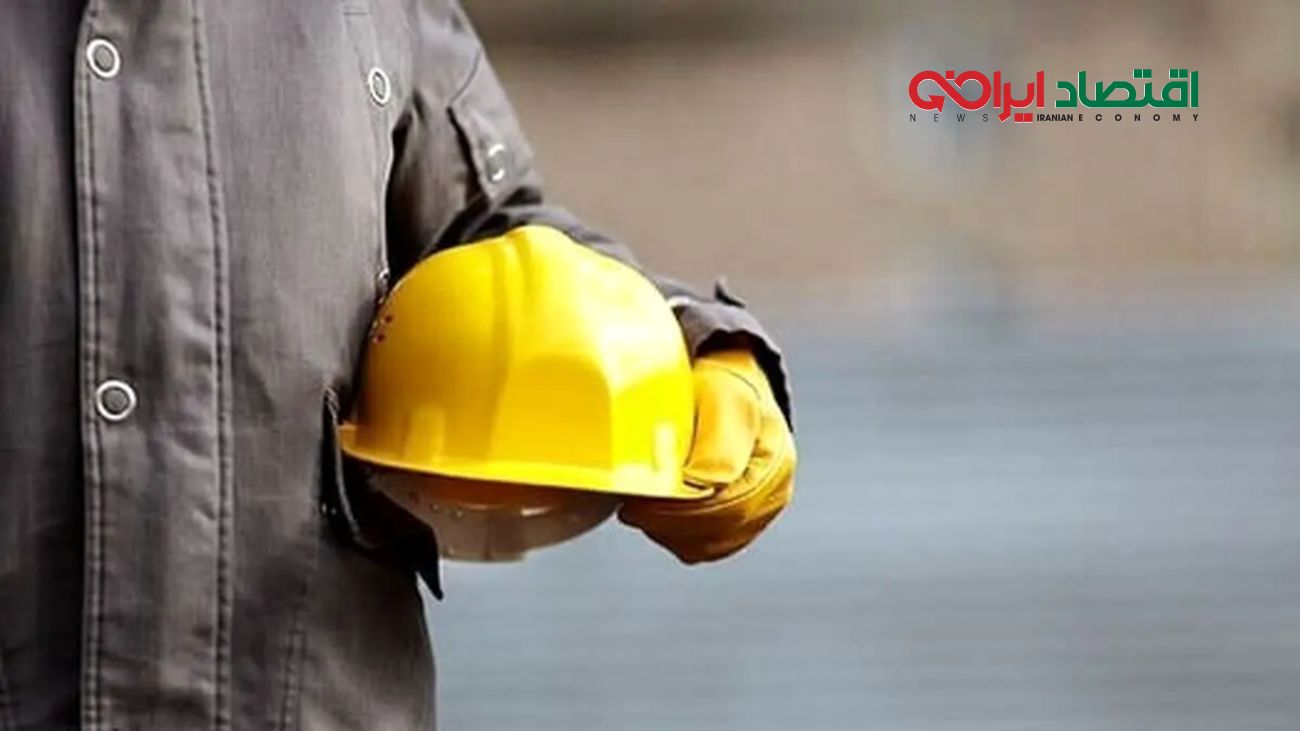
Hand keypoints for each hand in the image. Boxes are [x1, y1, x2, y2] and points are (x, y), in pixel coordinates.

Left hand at [619, 348, 794, 563]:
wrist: (730, 390)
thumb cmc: (722, 390)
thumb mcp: (722, 400)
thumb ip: (717, 442)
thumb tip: (702, 482)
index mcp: (774, 461)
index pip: (729, 504)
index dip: (682, 510)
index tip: (642, 501)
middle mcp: (774, 491)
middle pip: (720, 529)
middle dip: (670, 523)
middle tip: (632, 509)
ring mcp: (760, 511)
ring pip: (710, 545)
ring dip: (671, 532)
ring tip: (643, 508)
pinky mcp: (740, 523)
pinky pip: (705, 546)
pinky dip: (677, 536)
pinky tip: (658, 515)